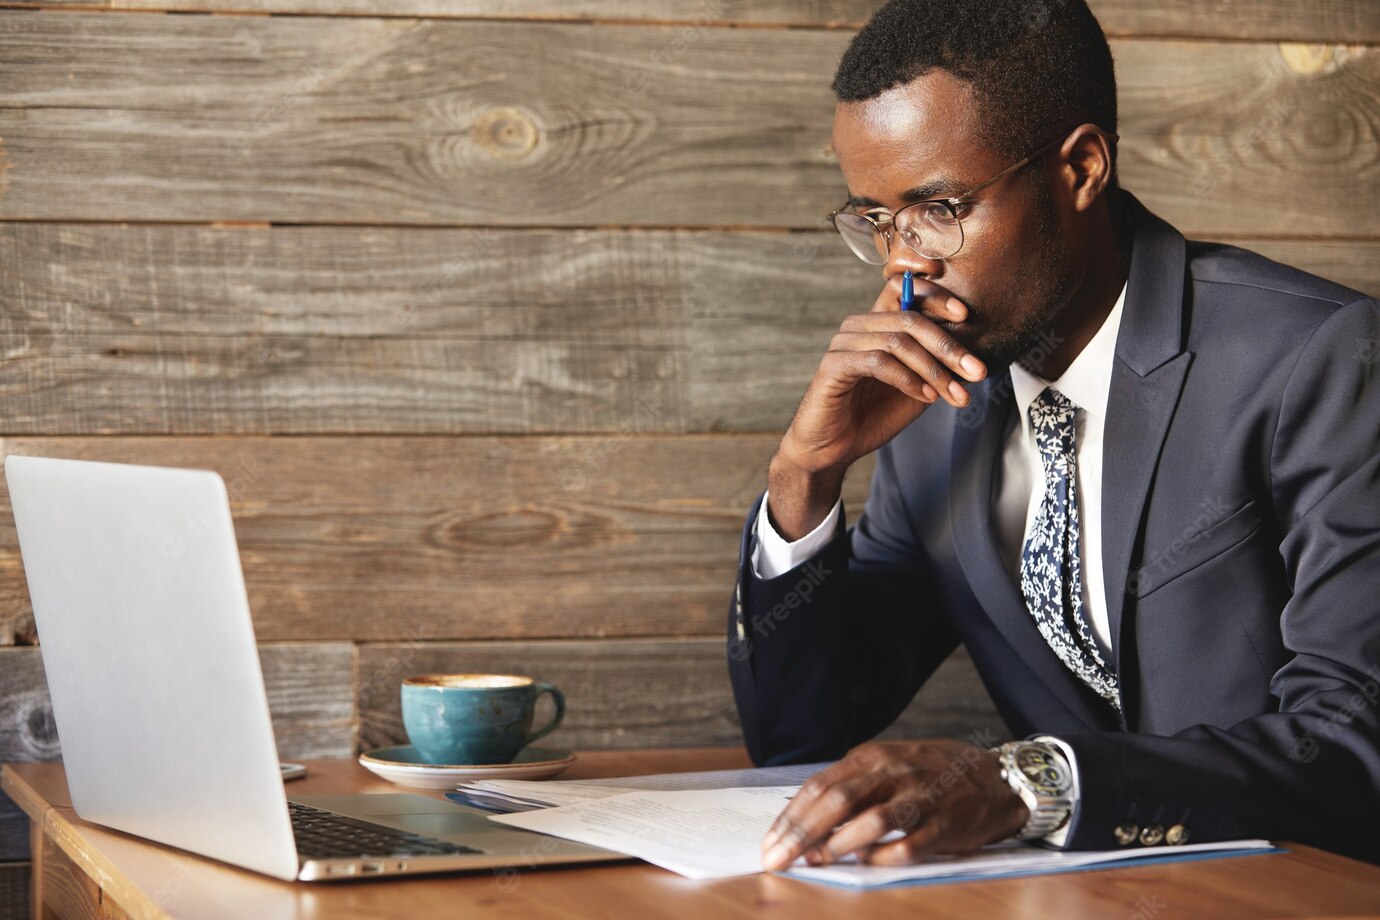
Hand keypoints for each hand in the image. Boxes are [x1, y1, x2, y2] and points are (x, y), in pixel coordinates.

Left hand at [760, 740, 1026, 870]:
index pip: (820, 786)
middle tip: (777, 859)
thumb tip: (806, 818)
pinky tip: (865, 865)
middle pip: (837, 801)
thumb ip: (852, 785)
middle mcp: (893, 772)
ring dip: (837, 845)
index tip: (769, 843)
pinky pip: (907, 844)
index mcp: (872, 757)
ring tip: (814, 862)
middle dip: (801, 833)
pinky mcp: (944, 823)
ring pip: (870, 820)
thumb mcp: (888, 765)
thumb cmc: (933, 774)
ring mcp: (920, 796)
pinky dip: (882, 858)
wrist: (995, 778)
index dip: (791, 817)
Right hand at [767, 277, 986, 538]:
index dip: (936, 296)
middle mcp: (858, 326)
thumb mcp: (916, 388)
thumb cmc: (872, 416)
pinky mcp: (834, 366)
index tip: (967, 315)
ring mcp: (844, 344)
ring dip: (933, 369)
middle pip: (910, 318)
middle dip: (949, 346)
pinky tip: (926, 397)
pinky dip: (908, 379)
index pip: (905, 290)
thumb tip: (973, 357)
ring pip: (898, 341)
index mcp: (877, 324)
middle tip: (977, 371)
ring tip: (955, 394)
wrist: (832, 449)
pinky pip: (878, 363)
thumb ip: (937, 367)